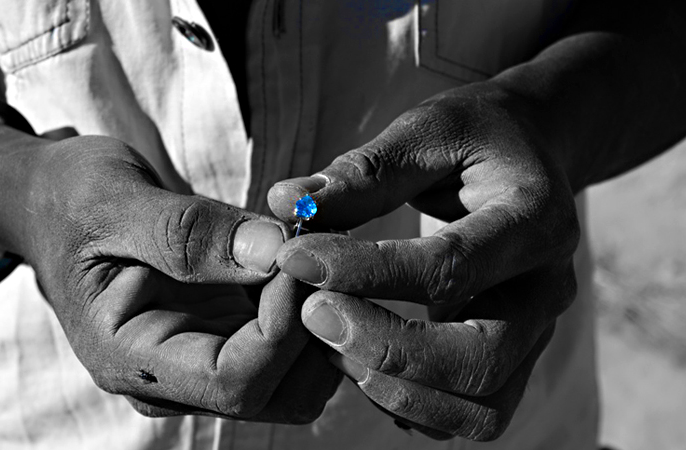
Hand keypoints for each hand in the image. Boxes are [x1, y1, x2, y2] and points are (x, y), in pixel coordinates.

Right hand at [17, 136, 338, 421]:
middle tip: (320, 252)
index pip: (233, 383)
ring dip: (321, 319)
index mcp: (129, 358)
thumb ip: (186, 231)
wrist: (52, 203)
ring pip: (298, 378)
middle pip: (279, 394)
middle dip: (314, 330)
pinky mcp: (227, 332)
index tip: (295, 259)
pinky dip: (313, 303)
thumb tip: (273, 251)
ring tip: (313, 248)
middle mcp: (171, 377)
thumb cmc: (68, 200)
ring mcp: (203, 357)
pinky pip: (294, 342)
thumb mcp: (112, 201)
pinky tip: (305, 252)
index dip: (282, 329)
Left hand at [267, 83, 579, 438]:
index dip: (363, 271)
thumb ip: (363, 172)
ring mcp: (536, 332)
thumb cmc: (476, 137)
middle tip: (312, 315)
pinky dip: (415, 406)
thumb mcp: (426, 131)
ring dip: (396, 389)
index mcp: (533, 219)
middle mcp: (546, 288)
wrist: (531, 154)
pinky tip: (363, 367)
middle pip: (479, 359)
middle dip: (384, 349)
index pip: (449, 267)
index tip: (294, 258)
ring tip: (331, 345)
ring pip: (481, 409)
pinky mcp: (514, 357)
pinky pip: (472, 415)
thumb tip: (286, 202)